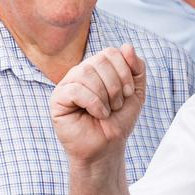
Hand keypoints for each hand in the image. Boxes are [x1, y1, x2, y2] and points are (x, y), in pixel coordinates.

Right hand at [51, 45, 145, 166]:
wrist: (107, 147)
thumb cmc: (118, 121)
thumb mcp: (136, 92)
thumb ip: (136, 68)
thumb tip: (126, 46)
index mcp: (97, 68)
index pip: (110, 52)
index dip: (124, 71)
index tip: (129, 93)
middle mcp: (80, 72)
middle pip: (99, 61)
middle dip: (115, 86)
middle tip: (116, 105)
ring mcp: (67, 84)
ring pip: (86, 73)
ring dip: (104, 96)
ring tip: (106, 112)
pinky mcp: (57, 99)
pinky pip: (76, 89)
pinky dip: (93, 103)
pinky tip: (97, 115)